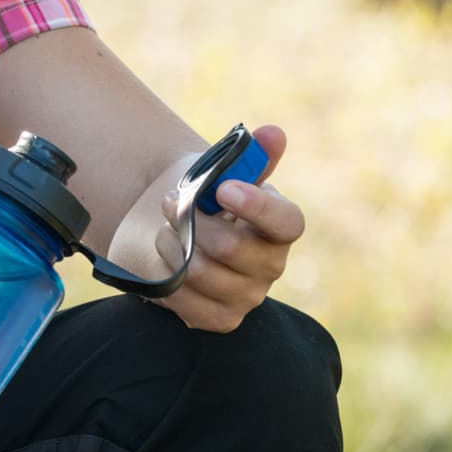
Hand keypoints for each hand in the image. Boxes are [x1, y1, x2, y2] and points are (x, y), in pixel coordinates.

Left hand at [154, 122, 306, 332]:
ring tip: (166, 229)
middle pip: (232, 249)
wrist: (177, 230)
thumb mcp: (225, 173)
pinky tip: (165, 256)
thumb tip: (273, 133)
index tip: (223, 188)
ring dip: (173, 244)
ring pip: (202, 273)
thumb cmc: (208, 201)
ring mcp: (246, 296)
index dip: (258, 207)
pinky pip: (185, 301)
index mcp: (280, 227)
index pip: (287, 223)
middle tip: (170, 201)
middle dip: (192, 220)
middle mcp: (270, 265)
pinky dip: (165, 275)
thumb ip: (251, 156)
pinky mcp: (218, 318)